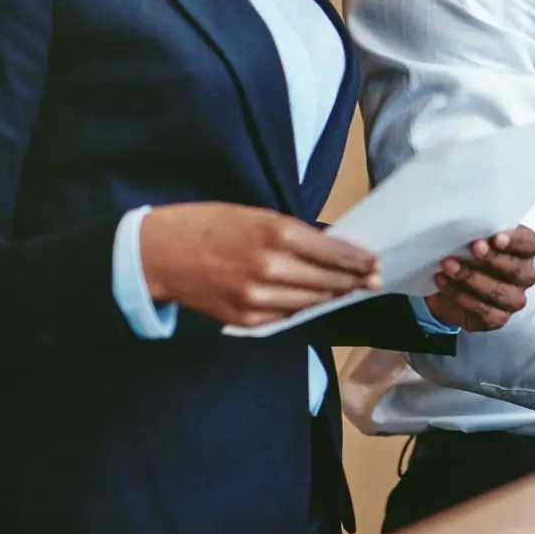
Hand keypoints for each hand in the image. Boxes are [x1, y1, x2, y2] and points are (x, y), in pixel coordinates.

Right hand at [139, 202, 379, 328]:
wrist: (159, 253)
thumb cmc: (209, 225)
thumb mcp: (256, 215)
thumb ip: (293, 233)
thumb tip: (329, 248)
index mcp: (276, 233)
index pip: (332, 251)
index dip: (357, 259)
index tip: (375, 262)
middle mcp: (271, 267)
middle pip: (327, 280)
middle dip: (354, 281)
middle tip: (373, 280)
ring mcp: (258, 297)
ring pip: (310, 302)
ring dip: (333, 297)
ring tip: (350, 291)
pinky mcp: (245, 318)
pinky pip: (285, 317)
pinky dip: (301, 309)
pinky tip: (314, 303)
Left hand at [425, 226, 534, 331]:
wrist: (447, 286)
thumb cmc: (466, 256)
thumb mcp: (472, 240)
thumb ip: (478, 234)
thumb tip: (468, 229)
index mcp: (524, 251)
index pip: (530, 244)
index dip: (516, 241)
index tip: (497, 238)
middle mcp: (524, 276)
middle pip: (518, 270)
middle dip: (493, 259)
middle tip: (473, 248)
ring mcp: (513, 299)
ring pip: (501, 292)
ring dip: (473, 278)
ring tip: (448, 266)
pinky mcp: (498, 318)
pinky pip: (485, 311)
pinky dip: (463, 297)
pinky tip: (445, 285)